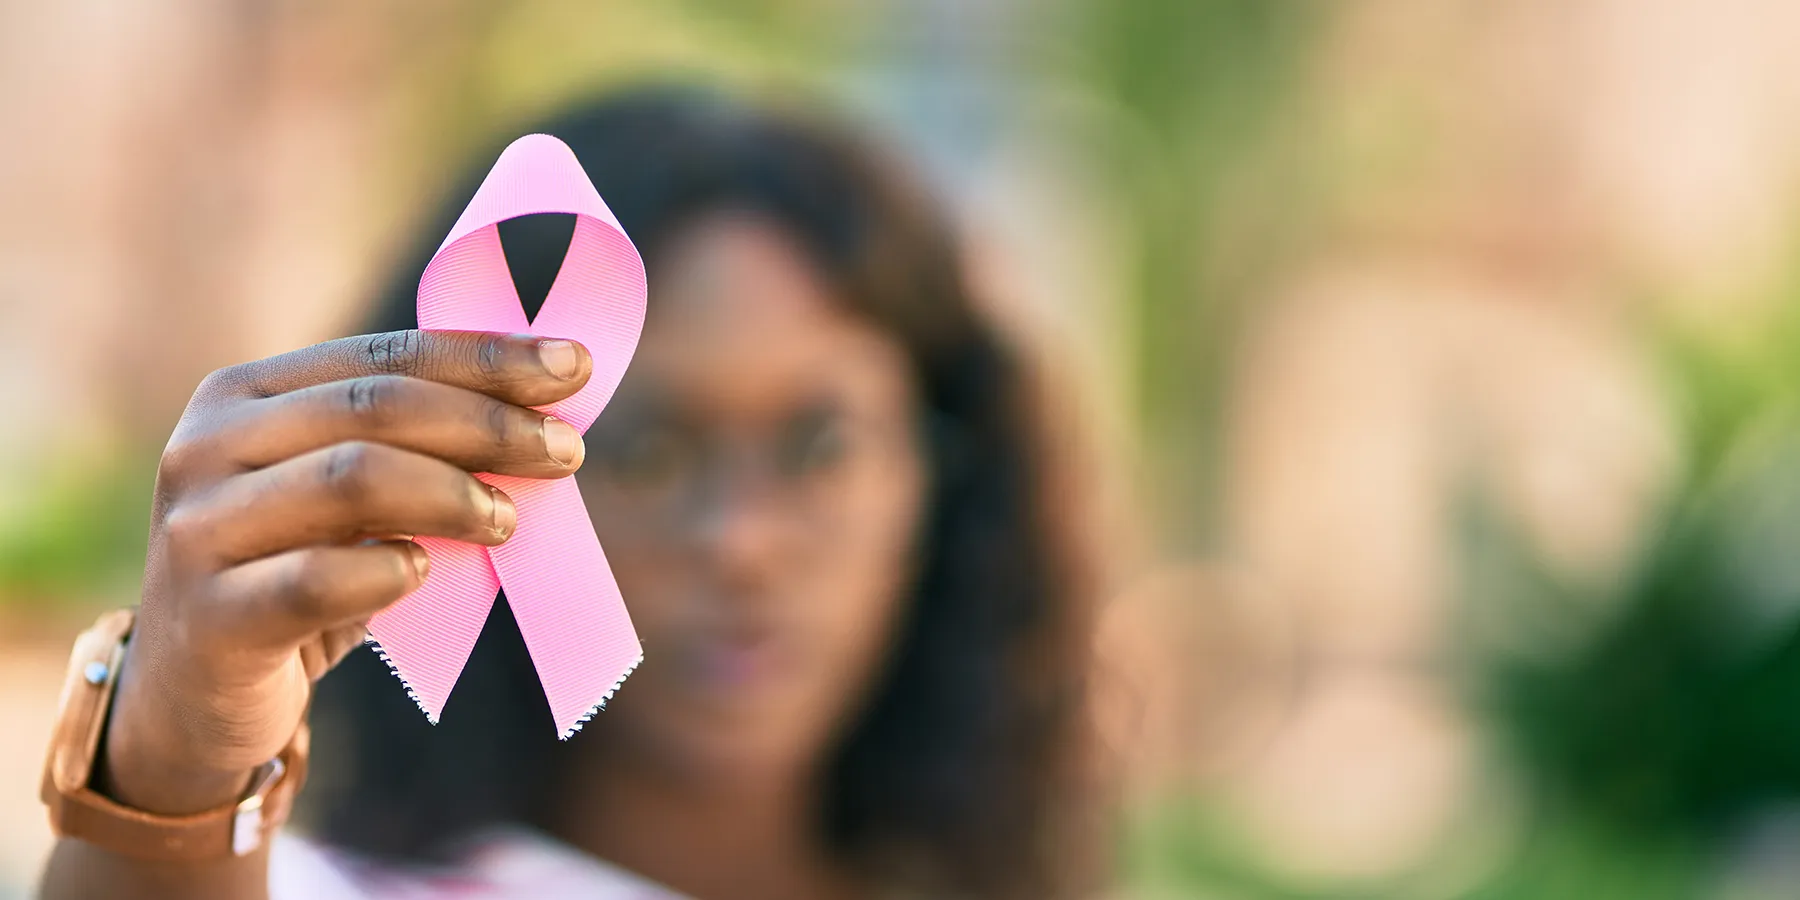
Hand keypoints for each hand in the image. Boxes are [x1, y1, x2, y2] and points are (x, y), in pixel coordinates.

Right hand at [99, 330, 592, 813]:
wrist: (193, 699)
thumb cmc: (297, 578)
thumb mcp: (350, 503)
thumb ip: (416, 452)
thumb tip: (547, 414)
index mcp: (243, 396)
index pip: (385, 355)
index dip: (486, 359)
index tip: (573, 367)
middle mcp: (207, 448)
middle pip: (376, 407)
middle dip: (489, 423)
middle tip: (567, 450)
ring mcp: (199, 531)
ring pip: (350, 478)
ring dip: (452, 492)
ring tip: (510, 520)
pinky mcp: (209, 619)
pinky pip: (314, 581)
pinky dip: (385, 569)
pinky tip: (423, 571)